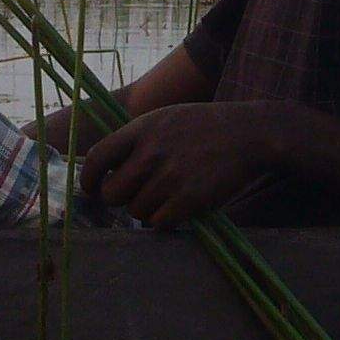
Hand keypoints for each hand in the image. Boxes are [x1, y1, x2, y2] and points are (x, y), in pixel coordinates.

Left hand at [79, 101, 290, 227]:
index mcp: (142, 129)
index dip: (89, 179)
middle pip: (113, 193)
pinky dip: (165, 219)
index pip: (97, 158)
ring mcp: (171, 176)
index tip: (92, 189)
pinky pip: (159, 222)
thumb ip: (136, 140)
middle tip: (136, 195)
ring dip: (147, 210)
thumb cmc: (204, 127)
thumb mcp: (165, 118)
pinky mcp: (190, 198)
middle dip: (121, 199)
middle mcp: (152, 152)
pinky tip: (178, 207)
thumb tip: (108, 170)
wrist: (250, 134)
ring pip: (137, 211)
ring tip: (166, 196)